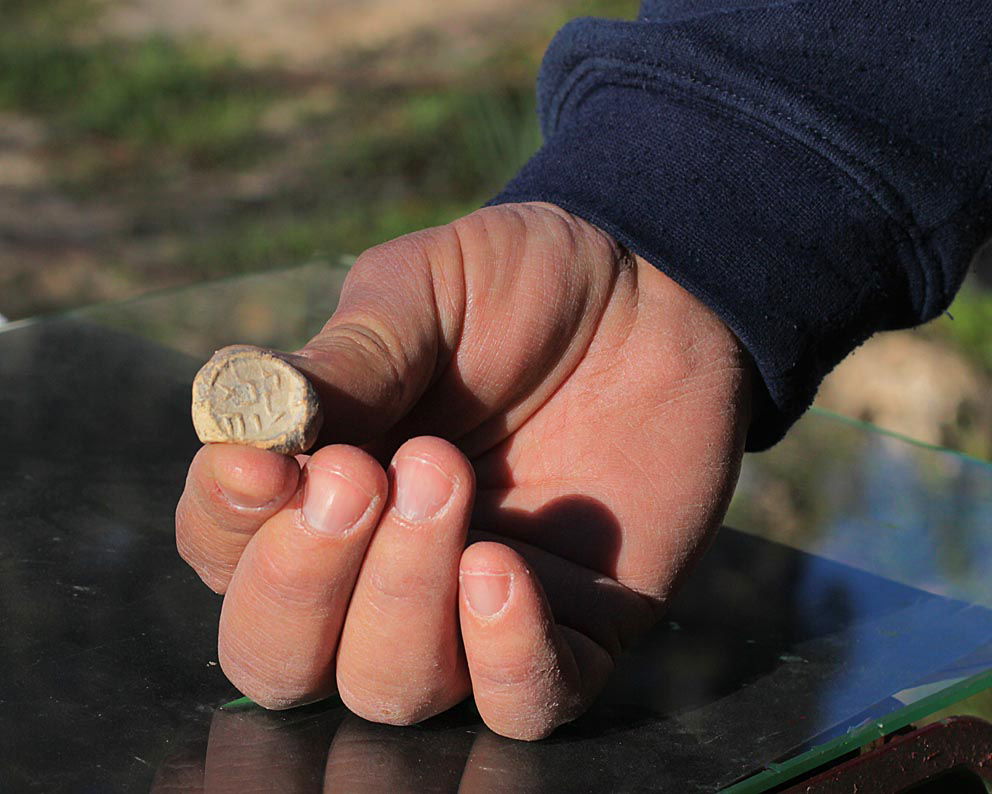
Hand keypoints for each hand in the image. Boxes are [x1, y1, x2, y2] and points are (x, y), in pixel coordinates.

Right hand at [175, 202, 752, 738]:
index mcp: (320, 484)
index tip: (265, 464)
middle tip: (362, 478)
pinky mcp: (576, 627)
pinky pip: (523, 705)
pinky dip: (503, 659)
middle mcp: (379, 567)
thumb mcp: (422, 292)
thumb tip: (246, 422)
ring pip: (390, 689)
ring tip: (446, 475)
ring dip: (402, 598)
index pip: (225, 554)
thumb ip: (344, 362)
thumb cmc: (522, 286)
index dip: (228, 525)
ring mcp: (473, 609)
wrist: (654, 295)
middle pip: (282, 659)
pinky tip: (501, 570)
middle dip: (305, 584)